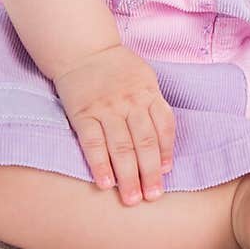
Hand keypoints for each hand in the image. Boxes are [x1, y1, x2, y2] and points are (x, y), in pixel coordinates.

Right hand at [53, 43, 175, 203]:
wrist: (84, 49)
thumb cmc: (119, 68)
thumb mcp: (145, 78)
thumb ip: (154, 106)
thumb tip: (163, 147)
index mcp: (148, 92)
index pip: (164, 126)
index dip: (166, 152)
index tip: (166, 174)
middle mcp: (130, 102)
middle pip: (144, 142)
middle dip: (149, 172)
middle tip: (152, 197)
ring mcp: (106, 108)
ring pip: (121, 147)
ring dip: (127, 176)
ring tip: (131, 199)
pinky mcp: (83, 114)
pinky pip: (93, 143)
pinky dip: (100, 164)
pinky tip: (105, 183)